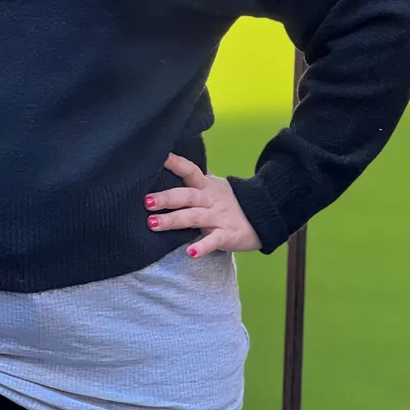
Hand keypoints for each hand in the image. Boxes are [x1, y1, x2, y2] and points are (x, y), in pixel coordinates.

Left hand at [145, 153, 260, 257]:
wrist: (263, 217)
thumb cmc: (229, 204)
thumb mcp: (212, 190)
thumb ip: (192, 185)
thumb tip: (164, 177)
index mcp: (206, 186)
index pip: (190, 170)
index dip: (175, 163)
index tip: (159, 157)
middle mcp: (210, 199)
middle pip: (187, 195)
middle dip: (166, 198)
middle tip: (146, 201)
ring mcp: (219, 217)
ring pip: (194, 217)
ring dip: (173, 220)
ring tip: (153, 224)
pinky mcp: (228, 235)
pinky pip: (214, 240)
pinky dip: (203, 246)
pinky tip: (191, 253)